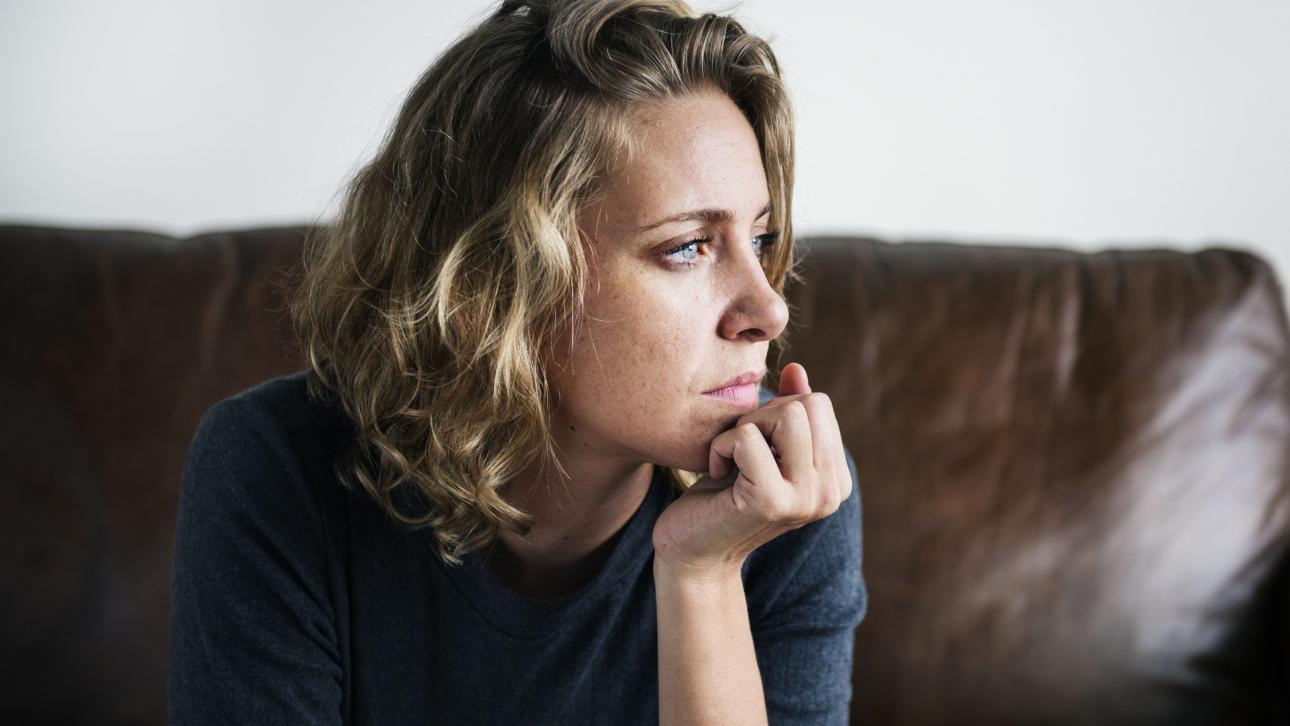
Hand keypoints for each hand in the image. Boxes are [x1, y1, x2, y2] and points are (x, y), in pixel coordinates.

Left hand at [651, 362, 851, 576]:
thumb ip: (786, 411)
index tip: (756, 447)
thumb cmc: (723, 495)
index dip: (776, 412)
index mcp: (836, 479)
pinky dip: (721, 446)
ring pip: (788, 414)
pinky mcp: (772, 501)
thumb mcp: (761, 447)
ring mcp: (806, 499)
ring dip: (745, 427)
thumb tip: (796, 369)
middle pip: (808, 404)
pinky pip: (748, 437)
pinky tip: (718, 475)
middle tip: (740, 451)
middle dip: (763, 415)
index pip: (820, 404)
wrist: (693, 551)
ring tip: (733, 459)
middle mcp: (831, 493)